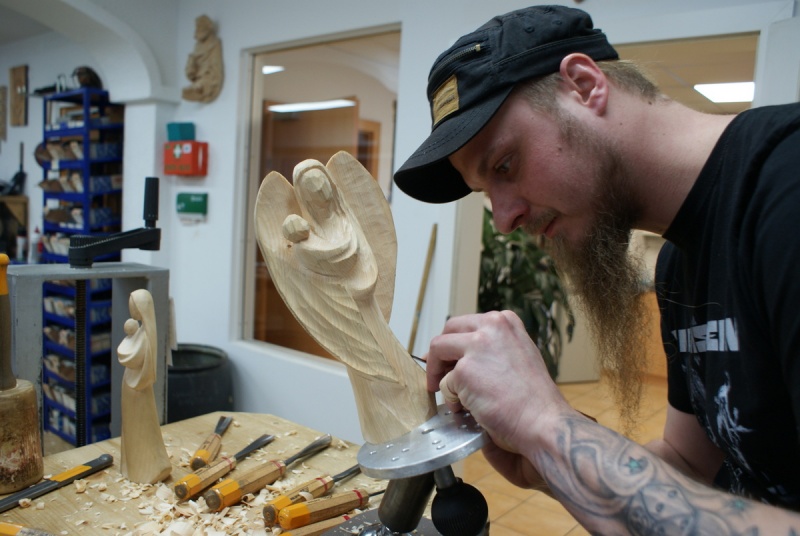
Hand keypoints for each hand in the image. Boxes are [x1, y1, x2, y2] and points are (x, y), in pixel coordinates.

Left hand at [425, 311, 569, 486]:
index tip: (450, 358)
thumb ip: (493, 348)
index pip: (468, 324)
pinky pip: (444, 383)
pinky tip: (467, 409)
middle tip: (437, 373)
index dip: (455, 342)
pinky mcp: (464, 370)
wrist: (542, 420)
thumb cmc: (533, 398)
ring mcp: (477, 346)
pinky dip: (451, 399)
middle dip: (439, 352)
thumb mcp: (518, 355)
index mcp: (505, 321)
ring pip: (437, 349)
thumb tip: (463, 355)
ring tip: (448, 394)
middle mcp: (491, 326)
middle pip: (449, 329)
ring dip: (437, 373)